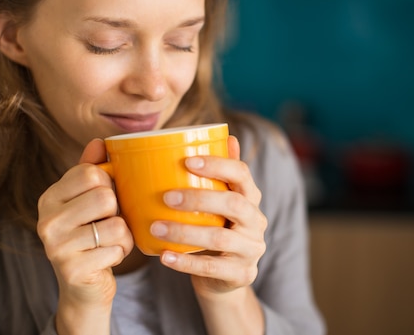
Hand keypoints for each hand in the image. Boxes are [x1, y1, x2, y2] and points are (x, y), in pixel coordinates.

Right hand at [37, 138, 134, 308]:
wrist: (83, 287)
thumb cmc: (90, 235)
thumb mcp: (87, 200)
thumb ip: (92, 170)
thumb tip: (99, 141)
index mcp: (49, 198)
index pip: (91, 172)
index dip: (109, 184)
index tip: (104, 200)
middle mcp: (46, 220)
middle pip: (105, 197)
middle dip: (117, 211)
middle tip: (107, 223)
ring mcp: (56, 247)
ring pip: (116, 225)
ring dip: (123, 235)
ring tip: (108, 241)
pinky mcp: (72, 270)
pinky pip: (117, 249)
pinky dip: (121, 253)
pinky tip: (107, 258)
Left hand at [150, 135, 266, 297]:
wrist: (224, 278)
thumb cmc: (215, 229)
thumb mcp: (219, 202)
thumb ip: (221, 173)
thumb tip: (226, 135)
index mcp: (250, 197)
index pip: (242, 174)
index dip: (218, 164)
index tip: (188, 161)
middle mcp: (256, 221)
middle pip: (234, 205)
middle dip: (199, 198)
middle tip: (166, 196)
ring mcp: (251, 249)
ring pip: (220, 237)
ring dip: (184, 231)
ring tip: (156, 227)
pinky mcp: (241, 274)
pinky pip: (212, 267)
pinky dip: (186, 261)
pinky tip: (164, 256)